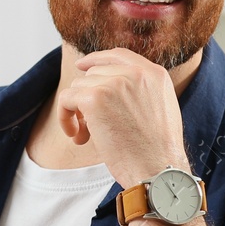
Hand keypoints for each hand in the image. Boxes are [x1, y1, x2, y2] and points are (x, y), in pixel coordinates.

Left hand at [59, 47, 188, 185]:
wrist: (157, 171)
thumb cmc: (157, 152)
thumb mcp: (160, 110)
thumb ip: (141, 91)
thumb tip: (109, 86)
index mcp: (154, 74)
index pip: (118, 55)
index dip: (96, 60)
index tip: (81, 67)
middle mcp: (135, 73)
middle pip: (93, 74)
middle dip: (88, 98)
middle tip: (91, 126)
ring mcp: (114, 83)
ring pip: (78, 87)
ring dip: (78, 112)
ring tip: (88, 136)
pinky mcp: (94, 98)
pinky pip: (65, 99)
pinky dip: (65, 118)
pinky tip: (76, 137)